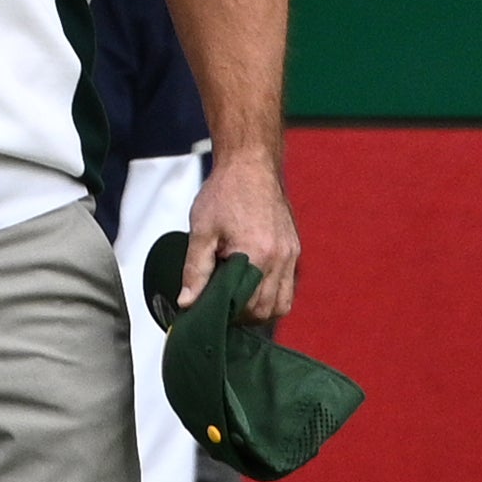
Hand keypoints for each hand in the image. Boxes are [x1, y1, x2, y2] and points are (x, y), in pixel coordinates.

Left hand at [181, 153, 299, 323]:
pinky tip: (249, 285)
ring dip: (260, 308)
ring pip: (282, 303)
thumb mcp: (201, 231)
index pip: (248, 306)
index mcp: (258, 255)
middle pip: (267, 310)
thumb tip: (187, 303)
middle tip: (219, 306)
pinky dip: (271, 294)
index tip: (207, 309)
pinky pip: (288, 286)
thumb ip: (194, 270)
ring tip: (234, 299)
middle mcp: (281, 258)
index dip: (227, 314)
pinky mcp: (294, 250)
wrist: (250, 166)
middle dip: (243, 315)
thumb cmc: (224, 194)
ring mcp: (291, 255)